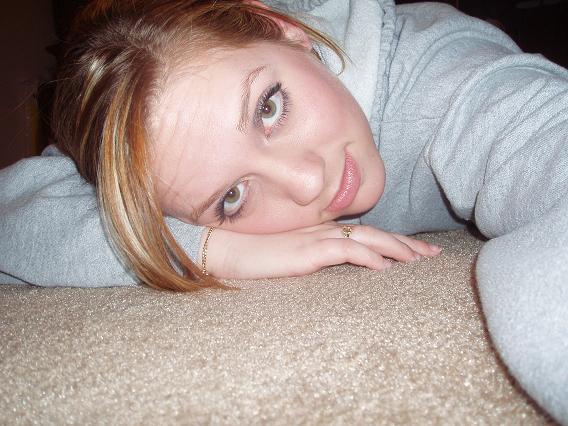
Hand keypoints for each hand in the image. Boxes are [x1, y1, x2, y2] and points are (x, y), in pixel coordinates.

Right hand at [200, 222, 441, 278]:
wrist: (224, 248)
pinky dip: (368, 258)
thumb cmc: (251, 253)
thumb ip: (310, 257)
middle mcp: (324, 231)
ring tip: (420, 260)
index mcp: (321, 232)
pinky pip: (345, 251)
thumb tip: (332, 266)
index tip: (416, 252)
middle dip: (406, 244)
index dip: (393, 242)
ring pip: (367, 240)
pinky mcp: (307, 251)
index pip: (365, 234)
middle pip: (374, 234)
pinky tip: (386, 268)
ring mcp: (316, 238)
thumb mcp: (288, 256)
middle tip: (431, 255)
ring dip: (396, 249)